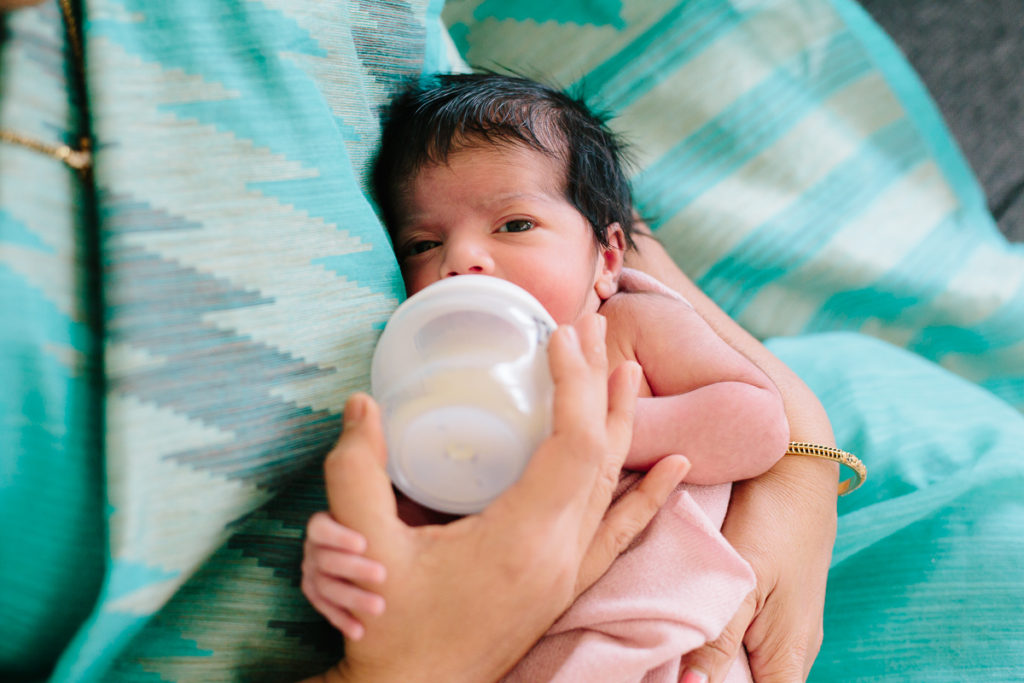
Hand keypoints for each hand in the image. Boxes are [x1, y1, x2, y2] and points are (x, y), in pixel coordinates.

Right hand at [301, 512, 386, 640]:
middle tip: (383, 576)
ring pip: (326, 587)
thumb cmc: (372, 527)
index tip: (364, 544)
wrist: (364, 545)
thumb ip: (382, 521)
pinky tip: (360, 632)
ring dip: (353, 599)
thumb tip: (422, 525)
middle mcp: (312, 549)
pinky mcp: (315, 592)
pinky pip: (324, 608)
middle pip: (326, 560)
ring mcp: (310, 571)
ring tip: (380, 607)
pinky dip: (342, 620)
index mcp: (321, 525)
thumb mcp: (373, 520)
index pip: (321, 529)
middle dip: (355, 569)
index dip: (339, 536)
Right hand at [306, 314, 689, 682]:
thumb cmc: (390, 628)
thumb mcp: (361, 547)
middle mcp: (558, 552)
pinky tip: (676, 468)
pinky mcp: (564, 583)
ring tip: (627, 370)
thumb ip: (356, 473)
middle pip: (598, 452)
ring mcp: (567, 570)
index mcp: (520, 538)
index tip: (558, 335)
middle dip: (597, 383)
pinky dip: (651, 497)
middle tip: (592, 327)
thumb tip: (361, 404)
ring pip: (613, 485)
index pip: (570, 443)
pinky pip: (621, 533)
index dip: (573, 382)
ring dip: (620, 422)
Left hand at [678, 455, 836, 682]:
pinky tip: (694, 630)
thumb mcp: (742, 581)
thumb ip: (718, 639)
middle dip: (717, 682)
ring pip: (753, 669)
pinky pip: (752, 643)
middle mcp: (796, 649)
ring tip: (673, 656)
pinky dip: (724, 644)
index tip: (684, 682)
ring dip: (720, 667)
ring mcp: (789, 626)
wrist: (796, 467)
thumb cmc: (773, 522)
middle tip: (666, 669)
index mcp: (791, 655)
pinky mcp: (778, 604)